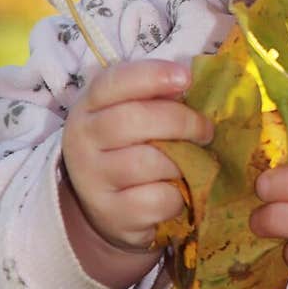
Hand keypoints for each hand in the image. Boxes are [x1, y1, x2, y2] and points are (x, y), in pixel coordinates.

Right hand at [61, 59, 212, 254]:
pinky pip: (156, 199)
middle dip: (180, 121)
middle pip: (133, 120)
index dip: (152, 75)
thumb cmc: (130, 147)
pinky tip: (176, 191)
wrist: (107, 206)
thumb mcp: (133, 115)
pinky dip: (176, 195)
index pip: (113, 82)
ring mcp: (93, 179)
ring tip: (191, 162)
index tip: (186, 78)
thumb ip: (157, 97)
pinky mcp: (111, 213)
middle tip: (205, 129)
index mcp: (89, 105)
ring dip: (181, 161)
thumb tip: (190, 83)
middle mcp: (82, 139)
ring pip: (147, 163)